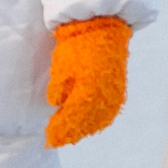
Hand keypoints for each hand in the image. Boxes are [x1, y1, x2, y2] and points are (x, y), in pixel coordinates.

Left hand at [46, 16, 129, 146]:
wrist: (102, 28)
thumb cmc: (77, 46)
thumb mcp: (61, 68)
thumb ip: (59, 91)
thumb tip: (58, 105)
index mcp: (88, 91)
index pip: (73, 118)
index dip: (60, 130)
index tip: (49, 138)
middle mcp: (104, 96)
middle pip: (87, 123)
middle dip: (71, 133)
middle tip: (55, 139)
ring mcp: (114, 94)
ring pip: (100, 120)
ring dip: (85, 129)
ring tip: (71, 134)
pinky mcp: (119, 90)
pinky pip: (109, 113)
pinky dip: (99, 121)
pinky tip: (92, 124)